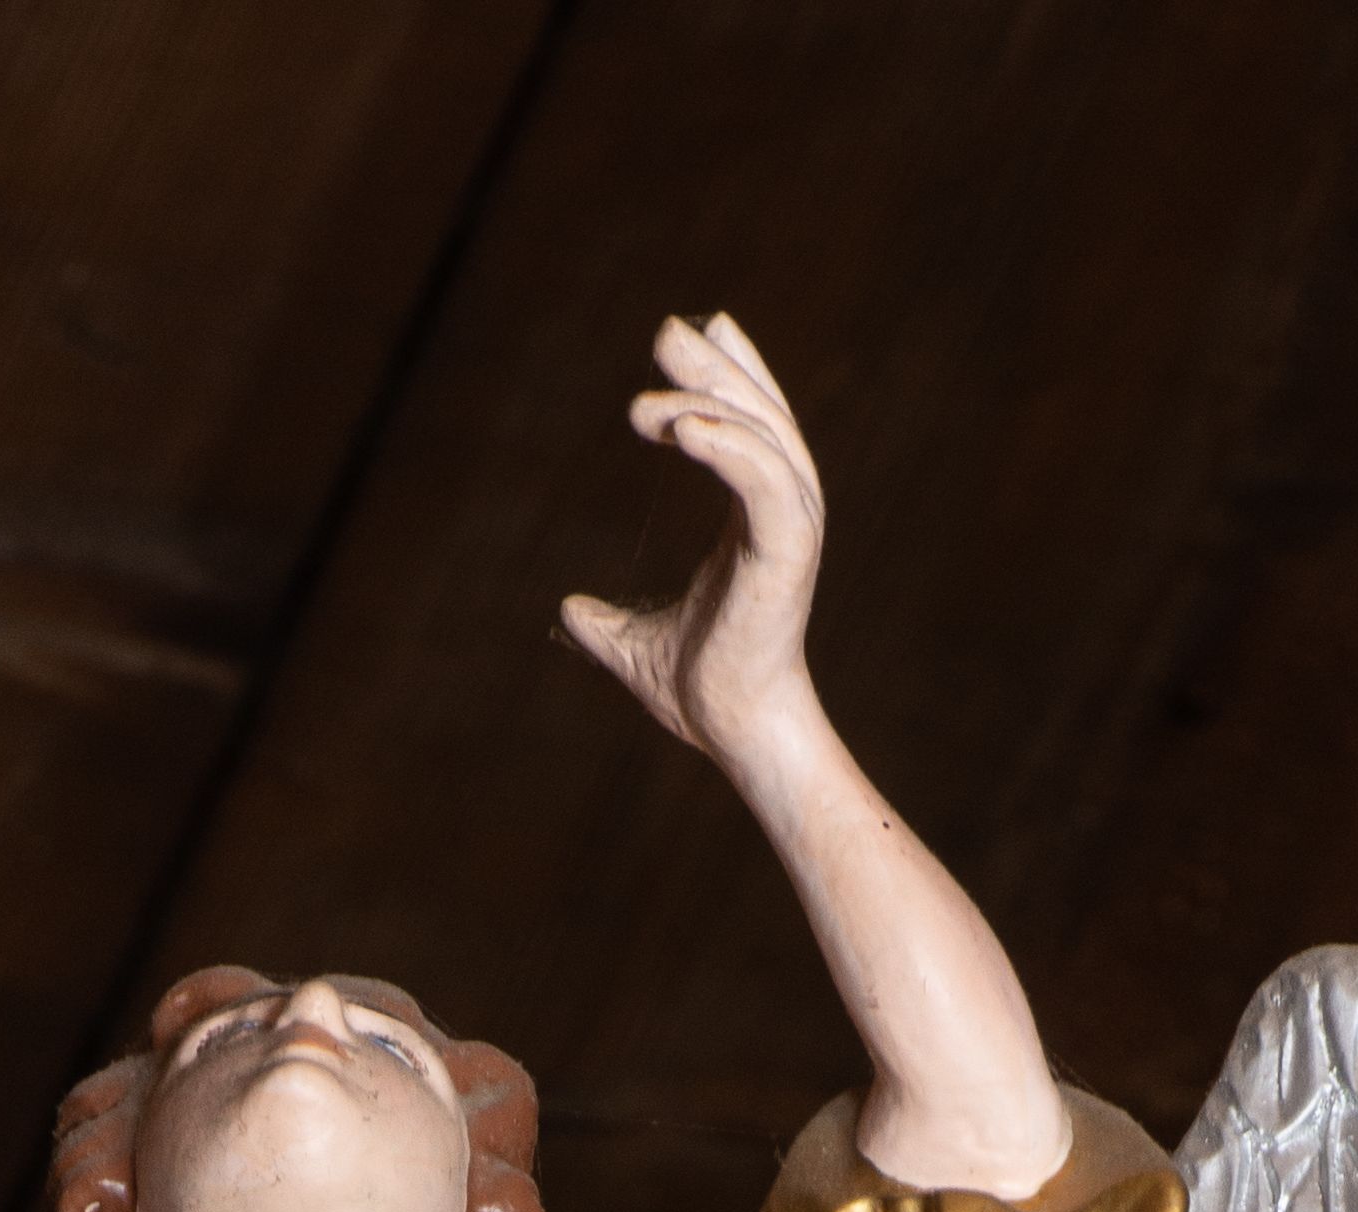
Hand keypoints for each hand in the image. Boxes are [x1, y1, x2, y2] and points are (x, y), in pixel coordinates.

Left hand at [561, 313, 824, 775]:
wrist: (733, 733)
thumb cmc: (700, 691)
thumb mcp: (636, 642)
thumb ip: (605, 622)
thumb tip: (567, 612)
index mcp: (756, 523)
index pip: (751, 426)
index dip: (726, 374)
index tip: (687, 337)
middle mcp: (783, 514)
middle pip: (757, 414)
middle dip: (714, 366)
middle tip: (663, 331)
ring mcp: (790, 530)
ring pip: (760, 436)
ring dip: (706, 403)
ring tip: (644, 402)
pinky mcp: (787, 553)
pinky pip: (763, 480)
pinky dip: (727, 446)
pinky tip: (682, 428)